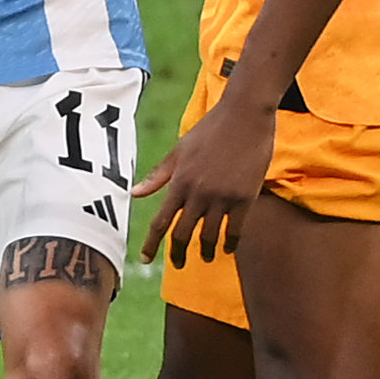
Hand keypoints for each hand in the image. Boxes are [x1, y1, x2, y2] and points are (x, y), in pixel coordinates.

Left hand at [134, 91, 273, 270]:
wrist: (245, 114)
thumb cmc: (211, 129)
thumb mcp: (180, 150)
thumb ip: (159, 175)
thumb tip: (134, 193)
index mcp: (179, 181)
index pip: (160, 222)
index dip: (151, 244)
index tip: (144, 260)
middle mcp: (198, 193)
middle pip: (182, 235)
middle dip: (178, 254)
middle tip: (179, 264)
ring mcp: (222, 196)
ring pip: (210, 236)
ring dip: (207, 252)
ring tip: (208, 257)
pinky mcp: (245, 197)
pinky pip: (235, 230)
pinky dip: (231, 243)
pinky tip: (229, 248)